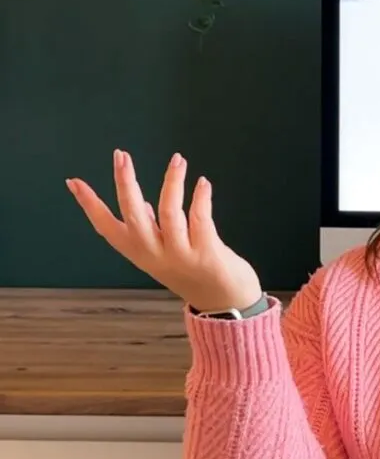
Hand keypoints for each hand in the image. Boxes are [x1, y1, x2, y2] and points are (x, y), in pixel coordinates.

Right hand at [66, 149, 262, 312]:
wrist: (226, 302)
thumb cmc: (195, 273)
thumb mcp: (164, 254)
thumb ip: (151, 230)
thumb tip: (139, 202)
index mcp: (140, 253)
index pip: (106, 227)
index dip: (90, 205)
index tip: (74, 181)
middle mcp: (155, 255)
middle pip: (133, 215)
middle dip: (125, 183)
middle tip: (121, 156)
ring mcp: (181, 255)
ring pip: (169, 213)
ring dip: (172, 183)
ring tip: (178, 160)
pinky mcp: (206, 253)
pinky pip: (200, 219)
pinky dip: (200, 198)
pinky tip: (203, 183)